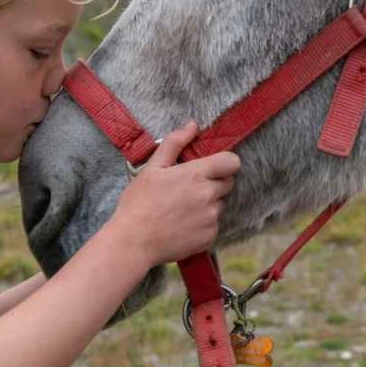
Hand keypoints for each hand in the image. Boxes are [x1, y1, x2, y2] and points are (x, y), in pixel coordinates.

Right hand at [112, 121, 240, 266]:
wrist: (133, 242)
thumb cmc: (139, 202)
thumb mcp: (153, 167)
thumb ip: (175, 143)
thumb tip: (193, 125)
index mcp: (196, 174)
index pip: (232, 162)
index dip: (225, 163)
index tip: (213, 166)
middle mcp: (209, 195)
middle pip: (228, 183)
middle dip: (214, 182)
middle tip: (189, 188)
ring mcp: (211, 218)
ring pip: (219, 204)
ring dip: (207, 204)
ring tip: (182, 208)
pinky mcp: (209, 237)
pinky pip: (213, 225)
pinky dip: (202, 224)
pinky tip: (182, 224)